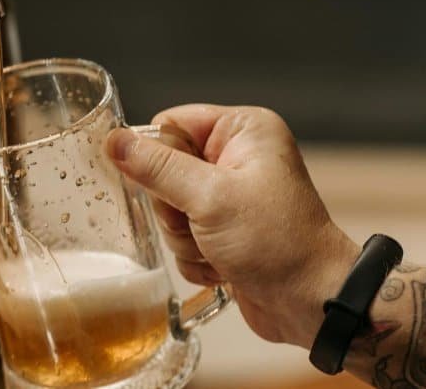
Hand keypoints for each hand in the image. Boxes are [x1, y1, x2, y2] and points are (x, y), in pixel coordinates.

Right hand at [106, 105, 359, 348]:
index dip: (159, 158)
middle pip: (163, 171)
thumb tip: (114, 141)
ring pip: (169, 210)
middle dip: (175, 210)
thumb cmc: (278, 243)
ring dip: (185, 239)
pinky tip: (222, 266)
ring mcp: (229, 196)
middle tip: (203, 225)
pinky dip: (195, 257)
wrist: (311, 302)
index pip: (170, 124)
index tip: (174, 190)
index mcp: (242, 130)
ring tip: (218, 249)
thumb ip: (157, 168)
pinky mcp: (223, 230)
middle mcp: (237, 157)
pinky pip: (182, 237)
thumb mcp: (210, 198)